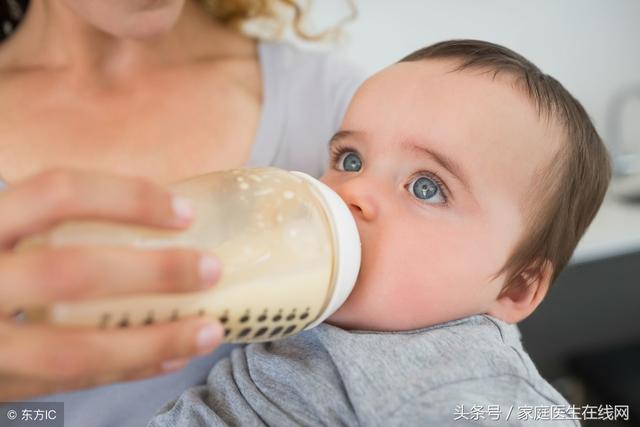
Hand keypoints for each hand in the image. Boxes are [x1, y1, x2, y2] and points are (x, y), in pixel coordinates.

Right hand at [0, 169, 223, 398]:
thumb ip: (37, 221)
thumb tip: (143, 215)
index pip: (56, 193)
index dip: (127, 197)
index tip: (184, 211)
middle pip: (72, 272)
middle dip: (154, 273)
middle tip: (211, 268)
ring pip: (75, 349)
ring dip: (154, 340)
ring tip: (210, 330)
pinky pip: (69, 383)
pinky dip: (126, 369)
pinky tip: (169, 356)